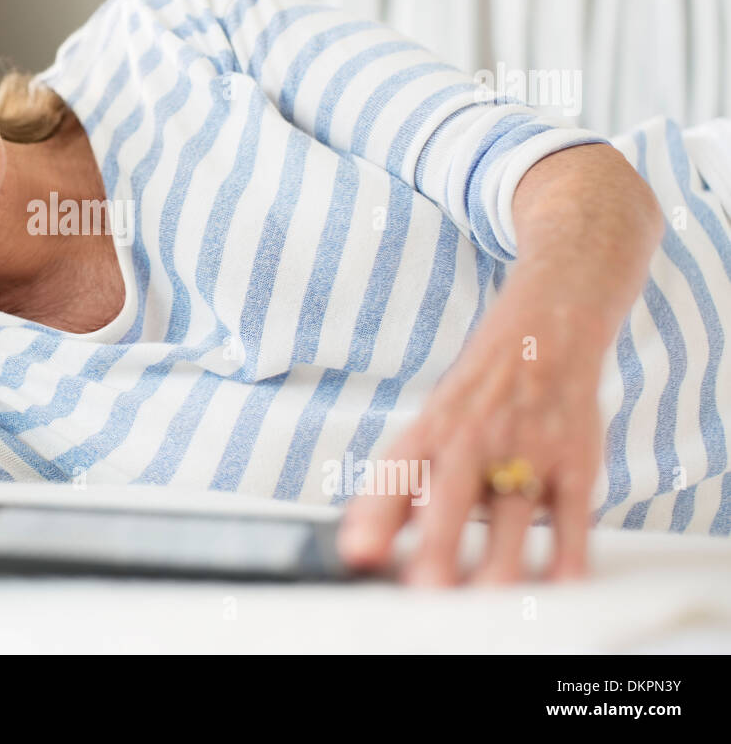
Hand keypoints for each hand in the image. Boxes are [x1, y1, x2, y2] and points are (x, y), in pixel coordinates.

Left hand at [336, 290, 604, 586]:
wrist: (544, 335)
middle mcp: (474, 440)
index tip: (357, 553)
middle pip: (454, 494)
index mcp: (429, 431)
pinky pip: (574, 512)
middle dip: (439, 541)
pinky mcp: (574, 462)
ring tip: (488, 596)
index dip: (374, 515)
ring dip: (502, 557)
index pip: (395, 473)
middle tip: (426, 586)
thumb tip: (359, 544)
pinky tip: (559, 583)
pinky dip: (569, 551)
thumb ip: (396, 487)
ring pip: (515, 510)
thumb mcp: (428, 429)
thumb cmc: (475, 400)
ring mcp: (528, 450)